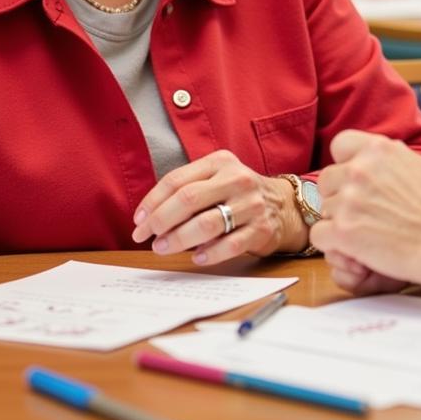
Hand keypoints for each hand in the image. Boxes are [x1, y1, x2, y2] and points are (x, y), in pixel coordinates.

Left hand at [132, 150, 304, 265]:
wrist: (282, 204)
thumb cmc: (236, 193)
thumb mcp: (217, 177)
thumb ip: (188, 189)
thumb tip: (149, 217)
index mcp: (220, 162)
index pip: (177, 180)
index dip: (153, 202)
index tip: (138, 221)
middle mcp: (237, 179)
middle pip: (189, 199)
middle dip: (161, 220)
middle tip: (146, 237)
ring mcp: (251, 204)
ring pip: (207, 223)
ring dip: (179, 239)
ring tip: (163, 248)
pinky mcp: (261, 228)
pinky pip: (230, 245)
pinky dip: (209, 253)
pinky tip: (197, 257)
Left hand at [312, 130, 420, 287]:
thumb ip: (398, 159)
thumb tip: (391, 159)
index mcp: (378, 149)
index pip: (340, 144)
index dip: (346, 162)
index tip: (356, 178)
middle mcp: (359, 170)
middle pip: (327, 179)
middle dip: (339, 194)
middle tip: (360, 211)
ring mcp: (348, 201)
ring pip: (324, 209)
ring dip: (339, 220)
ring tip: (366, 233)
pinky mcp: (344, 232)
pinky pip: (319, 235)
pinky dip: (333, 244)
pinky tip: (353, 248)